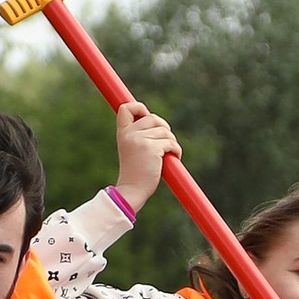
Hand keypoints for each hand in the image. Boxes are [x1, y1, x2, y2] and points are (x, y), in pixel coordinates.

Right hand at [113, 96, 178, 216]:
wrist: (132, 191)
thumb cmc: (135, 173)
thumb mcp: (131, 149)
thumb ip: (139, 135)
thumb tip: (157, 122)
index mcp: (123, 133)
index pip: (126, 107)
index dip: (139, 107)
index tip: (146, 117)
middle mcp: (129, 134)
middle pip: (153, 118)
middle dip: (164, 128)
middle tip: (165, 143)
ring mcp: (140, 140)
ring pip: (165, 131)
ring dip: (171, 143)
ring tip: (167, 155)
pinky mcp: (152, 148)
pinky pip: (171, 143)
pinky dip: (176, 151)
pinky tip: (173, 159)